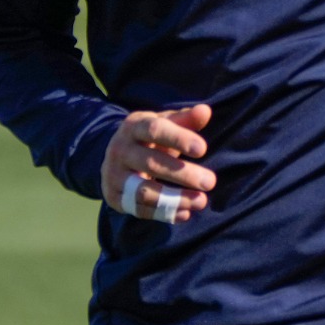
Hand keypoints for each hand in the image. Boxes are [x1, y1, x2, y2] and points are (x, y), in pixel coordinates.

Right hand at [101, 103, 215, 223]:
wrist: (116, 154)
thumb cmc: (151, 136)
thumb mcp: (165, 123)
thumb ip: (185, 119)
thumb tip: (205, 111)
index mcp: (134, 126)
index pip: (155, 130)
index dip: (179, 139)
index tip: (203, 149)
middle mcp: (120, 150)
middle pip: (151, 163)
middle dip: (183, 174)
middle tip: (211, 182)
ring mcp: (114, 175)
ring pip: (143, 191)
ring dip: (174, 199)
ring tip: (201, 201)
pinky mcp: (114, 197)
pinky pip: (138, 209)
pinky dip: (163, 213)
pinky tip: (186, 213)